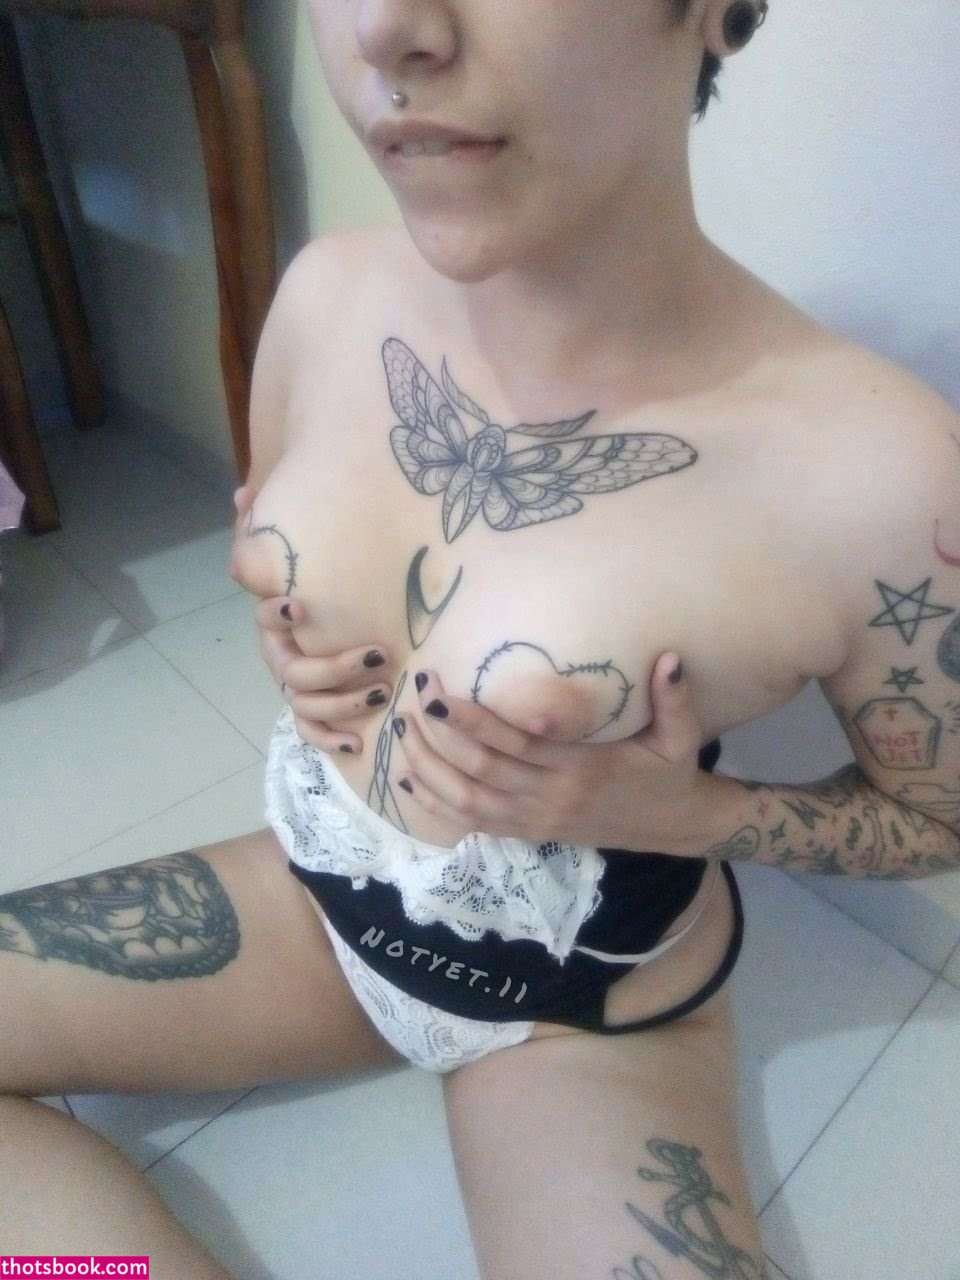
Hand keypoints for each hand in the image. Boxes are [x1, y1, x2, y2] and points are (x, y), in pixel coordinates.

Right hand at [232, 486, 393, 754]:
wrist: (326, 608)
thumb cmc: (315, 577)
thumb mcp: (294, 549)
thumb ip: (270, 525)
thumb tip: (243, 493)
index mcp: (275, 621)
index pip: (265, 618)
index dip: (275, 613)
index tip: (298, 604)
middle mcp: (281, 657)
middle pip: (294, 673)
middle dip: (334, 668)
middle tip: (376, 653)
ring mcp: (295, 687)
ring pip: (307, 705)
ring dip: (343, 702)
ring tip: (381, 690)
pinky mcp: (313, 709)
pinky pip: (312, 731)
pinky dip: (330, 739)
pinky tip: (356, 741)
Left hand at [393, 655, 713, 855]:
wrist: (674, 827)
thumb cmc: (670, 773)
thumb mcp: (682, 737)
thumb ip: (674, 699)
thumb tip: (671, 658)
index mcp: (581, 769)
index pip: (514, 745)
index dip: (471, 720)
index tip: (439, 692)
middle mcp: (551, 797)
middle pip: (479, 770)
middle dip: (438, 736)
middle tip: (411, 700)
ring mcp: (535, 820)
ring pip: (466, 800)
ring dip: (429, 768)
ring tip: (401, 732)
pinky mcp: (528, 832)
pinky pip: (472, 822)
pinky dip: (436, 802)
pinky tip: (409, 776)